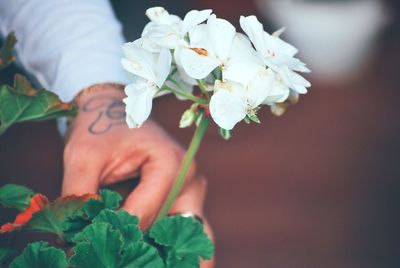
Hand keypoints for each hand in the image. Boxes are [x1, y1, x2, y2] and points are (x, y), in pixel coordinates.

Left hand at [62, 84, 213, 266]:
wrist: (114, 110)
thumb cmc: (101, 128)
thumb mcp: (83, 157)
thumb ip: (79, 197)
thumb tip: (72, 240)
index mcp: (172, 164)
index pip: (144, 216)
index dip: (115, 236)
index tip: (88, 249)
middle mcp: (191, 179)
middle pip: (178, 231)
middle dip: (155, 251)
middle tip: (126, 258)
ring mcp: (191, 190)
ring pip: (186, 234)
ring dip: (165, 249)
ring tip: (136, 256)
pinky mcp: (184, 198)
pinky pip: (181, 227)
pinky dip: (165, 242)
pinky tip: (147, 251)